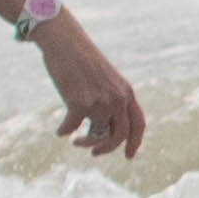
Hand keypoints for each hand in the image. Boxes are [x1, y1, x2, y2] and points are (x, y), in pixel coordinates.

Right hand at [35, 8, 145, 158]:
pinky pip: (71, 128)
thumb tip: (101, 129)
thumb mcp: (105, 78)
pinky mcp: (78, 103)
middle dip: (106, 149)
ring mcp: (99, 102)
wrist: (65, 41)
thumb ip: (110, 100)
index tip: (128, 156)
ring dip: (84, 142)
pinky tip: (60, 130)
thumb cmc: (82, 59)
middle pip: (118, 136)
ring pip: (95, 136)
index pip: (138, 124)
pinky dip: (64, 131)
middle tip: (94, 153)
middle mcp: (117, 99)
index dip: (135, 143)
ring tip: (75, 141)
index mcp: (126, 92)